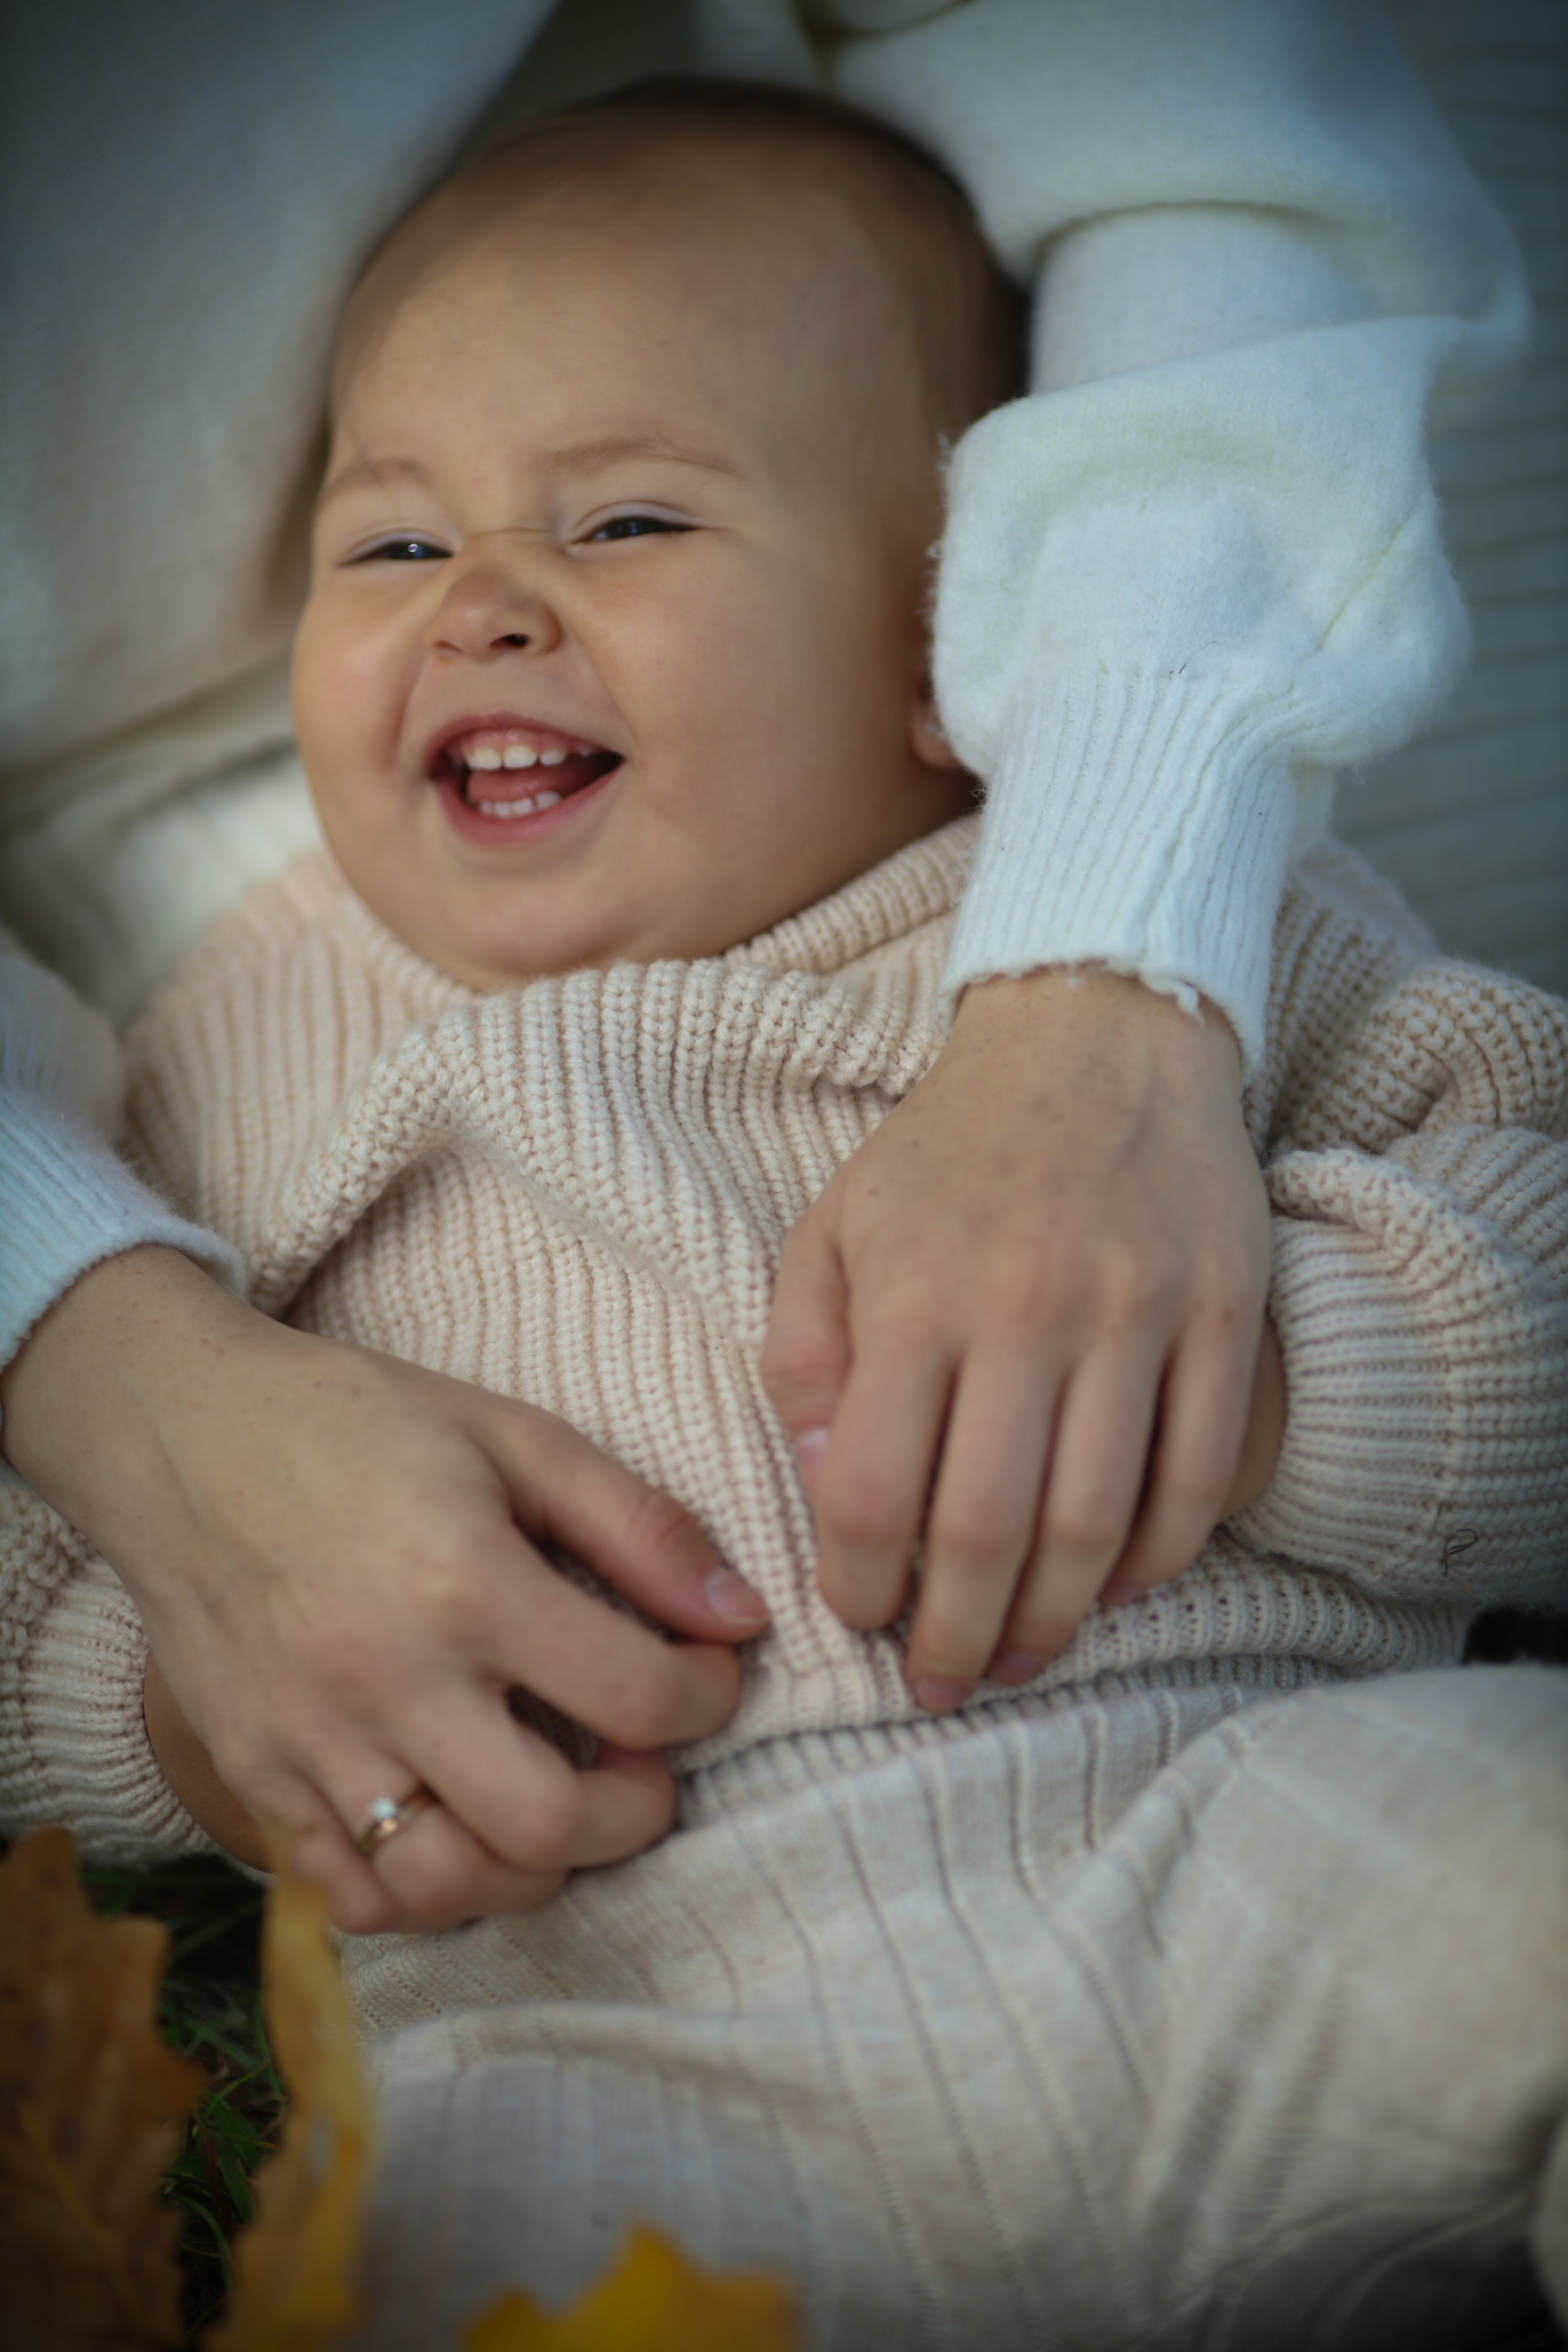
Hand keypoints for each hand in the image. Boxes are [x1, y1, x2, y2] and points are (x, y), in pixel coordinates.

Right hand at [1, 1247, 766, 1931]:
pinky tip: (462, 1828)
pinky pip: (352, 1898)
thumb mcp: (512, 1434)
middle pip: (547, 1827)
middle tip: (641, 1763)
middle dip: (633, 1813)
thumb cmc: (357, 1423)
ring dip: (532, 1867)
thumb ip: (636, 1524)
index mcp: (463, 1582)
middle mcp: (385, 1680)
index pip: (634, 1694)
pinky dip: (424, 1892)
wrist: (178, 1433)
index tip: (710, 1672)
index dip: (708, 1695)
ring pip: (447, 1887)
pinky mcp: (256, 1778)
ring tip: (556, 1802)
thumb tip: (741, 1613)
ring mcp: (311, 1743)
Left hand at [763, 967, 1271, 1707]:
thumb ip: (801, 1354)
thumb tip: (814, 1486)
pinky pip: (1200, 1476)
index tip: (855, 1616)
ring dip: (1053, 1619)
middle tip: (940, 1686)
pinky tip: (1115, 1587)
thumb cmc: (949, 1147)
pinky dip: (1159, 1557)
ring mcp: (1136, 1314)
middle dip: (954, 1638)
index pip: (867, 1487)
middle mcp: (1025, 1309)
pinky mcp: (1224, 1314)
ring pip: (1096, 1521)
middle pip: (984, 1529)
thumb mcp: (835, 1225)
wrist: (1097, 1031)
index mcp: (914, 1292)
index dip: (854, 1581)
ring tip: (1019, 1658)